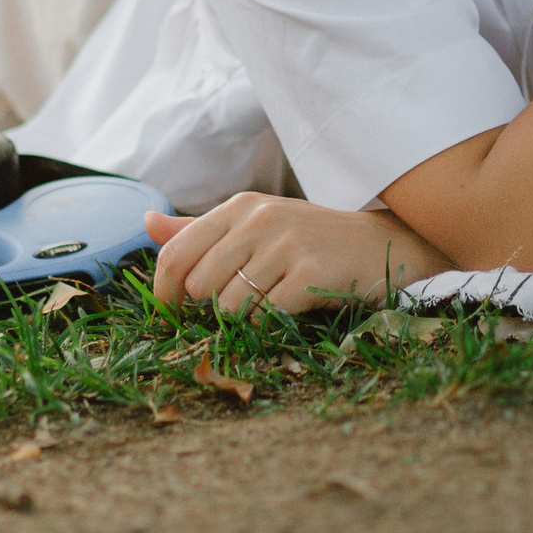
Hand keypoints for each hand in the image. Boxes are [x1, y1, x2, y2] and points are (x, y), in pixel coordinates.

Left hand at [147, 196, 454, 313]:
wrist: (385, 244)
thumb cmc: (311, 241)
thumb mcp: (255, 226)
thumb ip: (199, 230)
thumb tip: (146, 220)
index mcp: (238, 207)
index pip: (175, 253)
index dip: (164, 294)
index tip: (173, 317)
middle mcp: (259, 218)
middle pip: (197, 286)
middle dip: (208, 311)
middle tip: (238, 313)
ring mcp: (285, 243)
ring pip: (228, 306)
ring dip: (244, 321)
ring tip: (270, 309)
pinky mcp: (309, 272)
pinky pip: (263, 316)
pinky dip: (269, 326)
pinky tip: (289, 312)